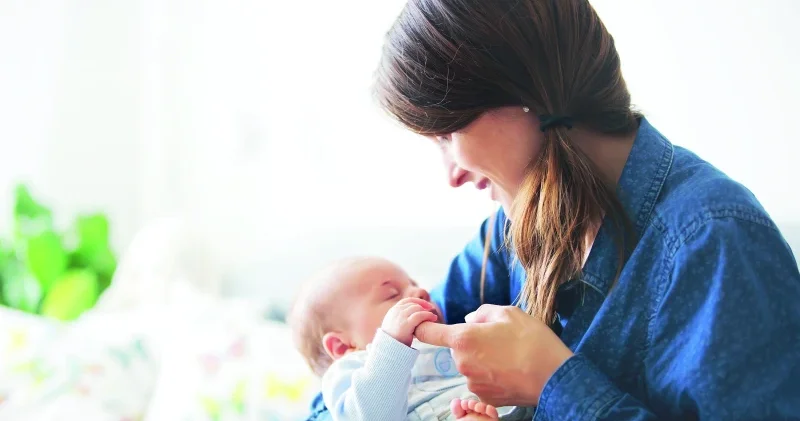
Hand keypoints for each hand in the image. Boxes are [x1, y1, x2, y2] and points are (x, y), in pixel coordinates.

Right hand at [381, 297, 437, 345]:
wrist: (388, 349)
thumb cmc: (393, 340)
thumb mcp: (394, 325)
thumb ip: (400, 318)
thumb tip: (411, 316)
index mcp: (393, 311)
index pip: (407, 301)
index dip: (418, 302)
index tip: (426, 306)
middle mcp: (396, 312)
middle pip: (413, 304)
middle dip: (424, 306)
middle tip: (431, 311)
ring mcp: (400, 317)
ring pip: (417, 308)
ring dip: (427, 311)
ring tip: (433, 317)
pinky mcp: (406, 324)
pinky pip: (420, 315)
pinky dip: (428, 315)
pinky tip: (433, 318)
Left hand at [415, 305, 572, 406]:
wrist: (554, 376)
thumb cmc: (532, 340)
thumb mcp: (508, 313)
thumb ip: (481, 313)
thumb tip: (469, 320)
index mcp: (463, 339)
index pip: (428, 333)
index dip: (423, 326)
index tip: (424, 322)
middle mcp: (463, 364)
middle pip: (457, 349)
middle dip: (472, 342)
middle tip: (499, 338)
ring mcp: (473, 384)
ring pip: (471, 365)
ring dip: (483, 359)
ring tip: (510, 355)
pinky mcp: (485, 398)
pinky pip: (482, 381)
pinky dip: (492, 375)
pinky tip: (511, 370)